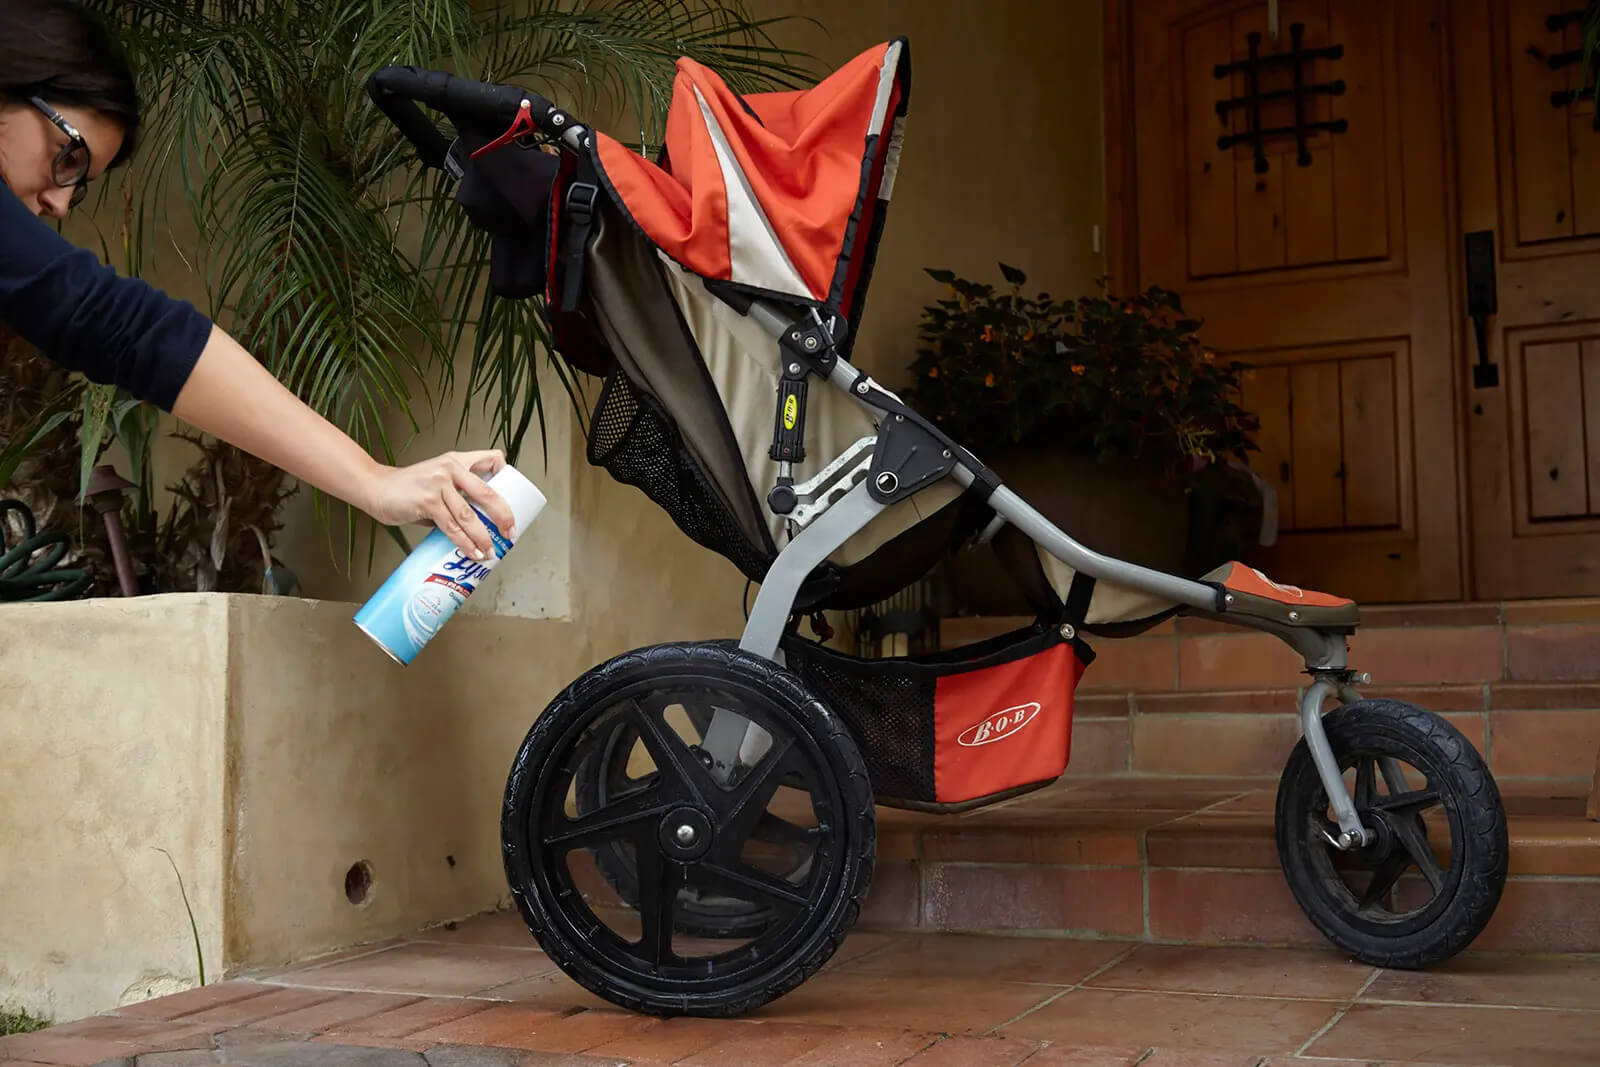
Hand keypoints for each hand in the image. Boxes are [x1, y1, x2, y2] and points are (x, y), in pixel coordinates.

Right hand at [362, 449, 514, 559]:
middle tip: (510, 533)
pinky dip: (465, 543)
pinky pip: (452, 527)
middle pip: (488, 493)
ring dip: (483, 537)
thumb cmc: (407, 488)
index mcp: (457, 460)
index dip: (506, 475)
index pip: (493, 459)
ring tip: (490, 551)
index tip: (510, 498)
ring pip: (470, 515)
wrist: (375, 488)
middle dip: (504, 516)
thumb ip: (455, 495)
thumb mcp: (436, 480)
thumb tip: (477, 523)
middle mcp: (450, 468)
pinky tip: (472, 552)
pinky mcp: (427, 501)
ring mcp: (439, 484)